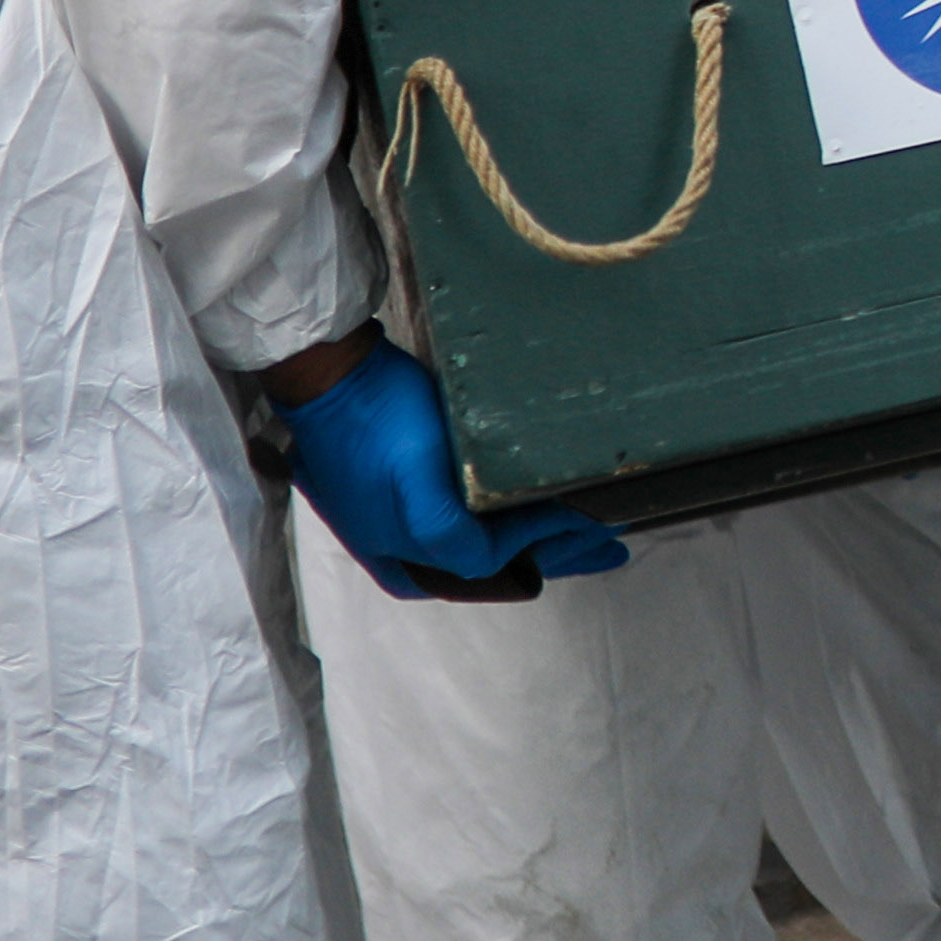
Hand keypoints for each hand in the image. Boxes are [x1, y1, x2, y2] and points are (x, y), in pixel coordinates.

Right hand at [276, 343, 626, 600]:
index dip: (551, 543)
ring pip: (493, 541)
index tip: (594, 519)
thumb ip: (452, 539)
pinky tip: (540, 503)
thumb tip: (495, 560)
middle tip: (611, 540)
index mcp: (408, 564)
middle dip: (558, 551)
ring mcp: (408, 525)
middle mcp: (408, 556)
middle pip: (501, 562)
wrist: (329, 376)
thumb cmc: (377, 425)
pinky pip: (476, 518)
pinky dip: (514, 515)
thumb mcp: (418, 495)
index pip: (498, 562)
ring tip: (592, 527)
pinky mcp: (410, 494)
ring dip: (543, 536)